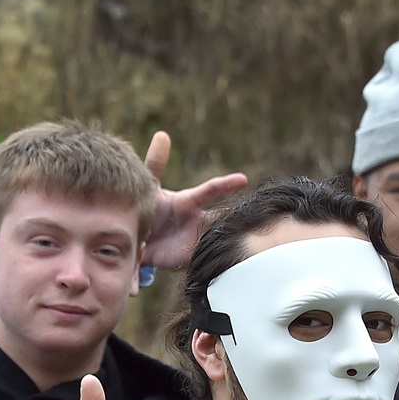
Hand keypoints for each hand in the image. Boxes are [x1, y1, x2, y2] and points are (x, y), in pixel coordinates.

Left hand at [141, 131, 248, 270]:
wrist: (137, 238)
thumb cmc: (147, 207)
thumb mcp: (149, 185)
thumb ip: (155, 163)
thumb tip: (162, 134)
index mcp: (189, 201)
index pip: (211, 190)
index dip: (226, 184)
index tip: (243, 179)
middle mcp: (198, 220)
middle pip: (223, 217)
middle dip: (240, 216)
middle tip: (261, 214)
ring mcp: (196, 240)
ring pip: (218, 239)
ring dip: (231, 240)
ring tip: (253, 242)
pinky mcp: (189, 259)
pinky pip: (205, 260)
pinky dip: (217, 262)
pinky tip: (231, 264)